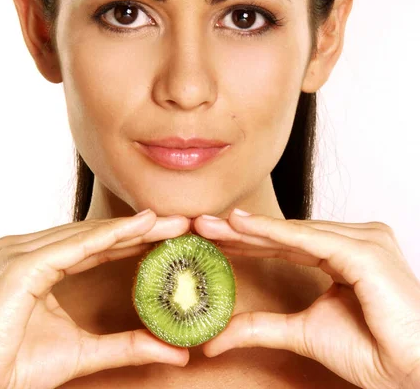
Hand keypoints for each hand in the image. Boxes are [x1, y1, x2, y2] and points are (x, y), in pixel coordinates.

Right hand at [0, 210, 190, 388]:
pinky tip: (138, 230)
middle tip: (181, 223)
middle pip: (96, 235)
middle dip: (141, 230)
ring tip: (169, 223)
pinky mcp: (21, 263)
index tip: (172, 236)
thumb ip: (128, 346)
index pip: (96, 246)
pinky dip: (108, 236)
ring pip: (88, 235)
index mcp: (39, 264)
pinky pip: (73, 246)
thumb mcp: (84, 352)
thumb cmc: (16, 367)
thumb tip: (176, 351)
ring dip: (132, 228)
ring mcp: (22, 252)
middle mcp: (29, 251)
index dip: (135, 240)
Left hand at [194, 210, 419, 388]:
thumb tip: (217, 339)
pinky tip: (241, 227)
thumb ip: (261, 328)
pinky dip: (273, 233)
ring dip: (249, 229)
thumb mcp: (302, 332)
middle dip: (240, 232)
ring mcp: (363, 239)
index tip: (212, 238)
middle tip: (200, 225)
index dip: (247, 241)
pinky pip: (309, 240)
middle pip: (287, 234)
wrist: (411, 373)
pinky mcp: (364, 250)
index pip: (287, 244)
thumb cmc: (373, 351)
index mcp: (345, 254)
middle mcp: (355, 239)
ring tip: (211, 226)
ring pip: (294, 233)